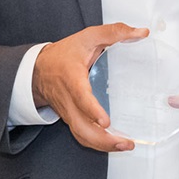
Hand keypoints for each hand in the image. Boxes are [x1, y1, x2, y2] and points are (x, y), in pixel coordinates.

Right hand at [33, 23, 147, 151]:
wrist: (37, 70)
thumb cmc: (63, 54)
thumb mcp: (87, 36)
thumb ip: (114, 32)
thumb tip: (141, 32)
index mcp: (72, 79)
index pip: (80, 97)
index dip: (92, 110)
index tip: (105, 121)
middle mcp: (68, 100)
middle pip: (82, 128)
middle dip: (103, 140)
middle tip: (125, 142)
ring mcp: (69, 113)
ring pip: (81, 136)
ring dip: (102, 145)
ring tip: (124, 146)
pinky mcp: (71, 119)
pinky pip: (82, 136)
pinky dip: (97, 144)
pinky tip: (114, 144)